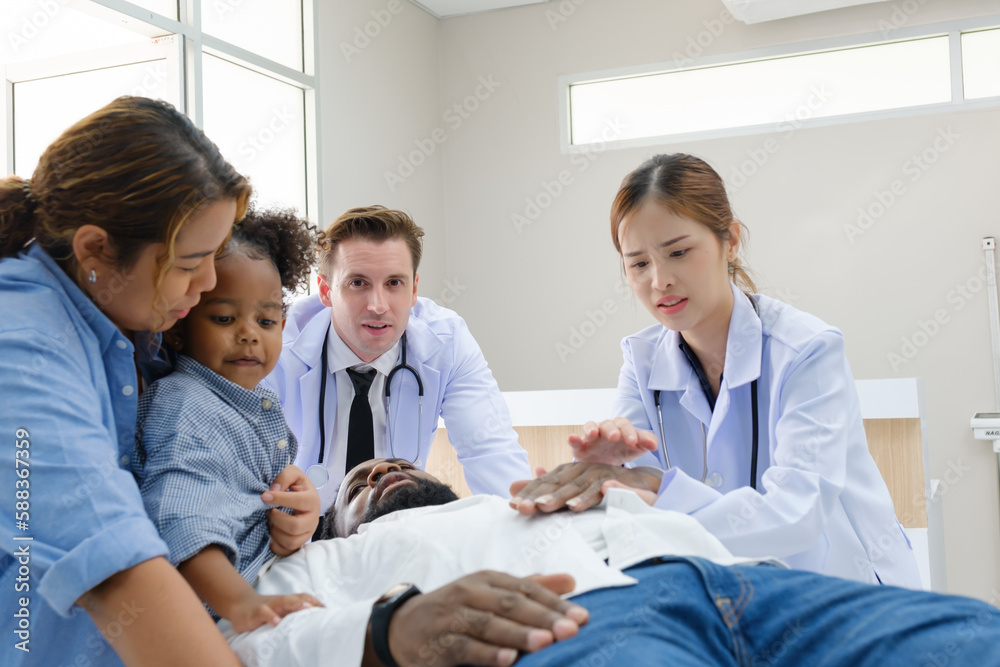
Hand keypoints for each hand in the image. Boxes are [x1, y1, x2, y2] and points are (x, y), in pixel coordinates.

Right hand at [225, 591, 321, 633]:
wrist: (239, 605)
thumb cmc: (264, 611)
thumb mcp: (279, 612)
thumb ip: (292, 615)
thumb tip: (312, 622)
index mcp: (287, 602)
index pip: (304, 598)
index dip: (316, 603)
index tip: (327, 611)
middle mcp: (280, 601)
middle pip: (296, 598)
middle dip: (310, 603)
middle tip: (321, 609)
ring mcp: (268, 605)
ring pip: (283, 601)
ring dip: (295, 604)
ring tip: (305, 610)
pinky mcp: (256, 612)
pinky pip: (264, 613)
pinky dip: (271, 616)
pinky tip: (277, 622)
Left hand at [263, 465, 320, 555]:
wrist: (301, 500)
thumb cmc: (296, 487)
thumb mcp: (293, 474)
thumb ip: (284, 477)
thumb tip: (274, 491)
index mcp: (313, 500)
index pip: (299, 502)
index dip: (280, 499)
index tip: (264, 496)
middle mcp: (313, 519)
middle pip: (295, 526)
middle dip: (276, 519)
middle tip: (269, 511)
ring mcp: (307, 534)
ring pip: (290, 541)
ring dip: (275, 531)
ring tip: (271, 522)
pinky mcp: (299, 544)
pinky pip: (286, 551)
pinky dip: (275, 544)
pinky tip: (271, 533)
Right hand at [384, 571, 587, 666]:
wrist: (402, 628)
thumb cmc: (458, 610)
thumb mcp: (491, 594)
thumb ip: (530, 588)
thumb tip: (571, 580)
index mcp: (486, 579)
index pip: (525, 588)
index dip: (554, 602)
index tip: (582, 617)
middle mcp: (469, 592)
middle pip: (510, 603)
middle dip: (543, 616)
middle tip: (571, 630)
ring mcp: (451, 617)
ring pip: (488, 624)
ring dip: (518, 633)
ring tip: (545, 642)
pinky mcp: (438, 643)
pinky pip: (464, 647)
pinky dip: (487, 654)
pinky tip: (509, 660)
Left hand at [509, 462, 660, 514]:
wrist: (646, 487)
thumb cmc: (605, 490)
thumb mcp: (574, 491)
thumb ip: (546, 489)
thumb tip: (511, 487)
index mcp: (571, 472)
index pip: (547, 483)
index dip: (530, 493)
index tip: (513, 506)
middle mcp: (584, 470)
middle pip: (560, 483)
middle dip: (541, 495)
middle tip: (524, 507)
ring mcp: (603, 475)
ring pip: (582, 486)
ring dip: (565, 496)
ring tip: (547, 506)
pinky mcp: (622, 483)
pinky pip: (610, 488)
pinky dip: (599, 493)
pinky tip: (585, 502)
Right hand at [567, 418, 657, 464]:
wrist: (605, 465)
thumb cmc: (621, 451)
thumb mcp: (635, 447)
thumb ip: (646, 442)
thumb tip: (655, 444)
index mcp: (621, 428)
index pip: (625, 425)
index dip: (630, 432)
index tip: (634, 442)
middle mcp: (605, 429)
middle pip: (608, 424)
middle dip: (612, 430)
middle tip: (615, 437)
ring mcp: (591, 437)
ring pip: (590, 427)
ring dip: (592, 428)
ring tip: (593, 434)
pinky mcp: (580, 447)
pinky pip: (575, 441)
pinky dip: (573, 439)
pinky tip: (572, 438)